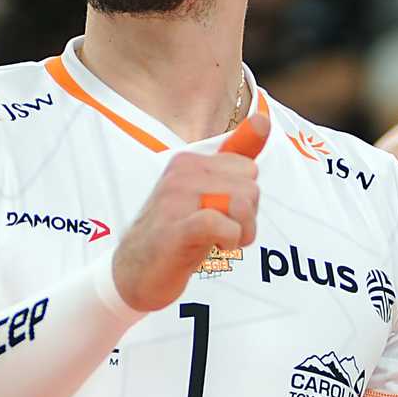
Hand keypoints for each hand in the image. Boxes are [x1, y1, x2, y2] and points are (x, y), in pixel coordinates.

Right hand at [110, 110, 266, 311]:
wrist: (134, 276)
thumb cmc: (175, 234)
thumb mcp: (206, 193)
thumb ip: (234, 159)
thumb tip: (263, 120)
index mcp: (189, 161)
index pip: (247, 169)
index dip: (245, 200)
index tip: (223, 215)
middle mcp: (181, 173)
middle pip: (250, 187)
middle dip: (246, 217)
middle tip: (221, 233)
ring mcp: (175, 199)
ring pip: (241, 203)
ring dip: (240, 232)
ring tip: (218, 242)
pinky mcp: (175, 228)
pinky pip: (221, 224)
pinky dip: (229, 239)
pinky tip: (216, 248)